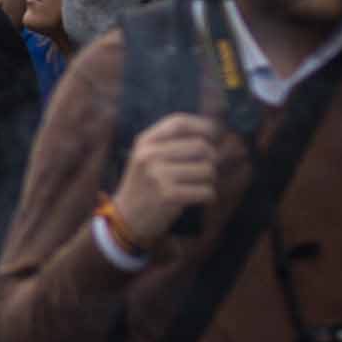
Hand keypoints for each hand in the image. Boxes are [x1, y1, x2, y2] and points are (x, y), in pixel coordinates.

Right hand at [108, 113, 230, 255]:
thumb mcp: (147, 157)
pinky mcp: (167, 195)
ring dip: (210, 180)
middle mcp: (150, 155)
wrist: (126, 218)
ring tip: (200, 185)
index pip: (179, 123)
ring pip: (207, 169)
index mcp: (145, 141)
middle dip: (211, 158)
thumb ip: (171, 142)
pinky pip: (205, 191)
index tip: (215, 134)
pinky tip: (201, 198)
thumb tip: (214, 130)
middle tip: (207, 169)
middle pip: (200, 146)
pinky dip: (209, 196)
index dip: (201, 125)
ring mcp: (157, 175)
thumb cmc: (145, 185)